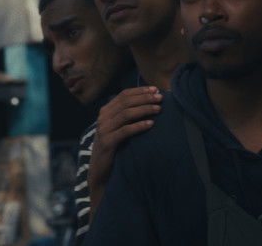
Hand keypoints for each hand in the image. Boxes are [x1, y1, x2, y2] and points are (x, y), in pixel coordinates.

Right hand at [88, 86, 161, 217]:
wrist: (100, 171)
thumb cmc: (114, 148)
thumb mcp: (117, 128)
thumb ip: (127, 116)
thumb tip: (149, 101)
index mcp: (105, 111)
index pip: (123, 95)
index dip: (140, 90)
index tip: (155, 89)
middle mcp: (103, 118)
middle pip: (126, 102)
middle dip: (145, 98)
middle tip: (160, 98)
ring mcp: (103, 130)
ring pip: (126, 114)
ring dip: (144, 109)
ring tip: (158, 109)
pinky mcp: (107, 143)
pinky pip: (125, 131)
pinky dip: (139, 126)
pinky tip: (150, 124)